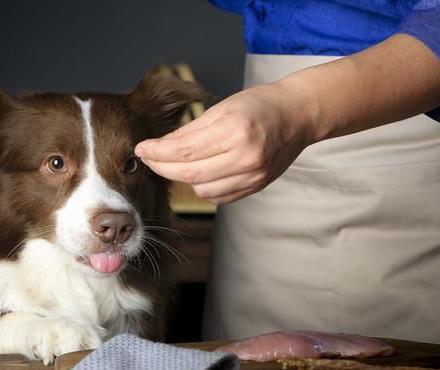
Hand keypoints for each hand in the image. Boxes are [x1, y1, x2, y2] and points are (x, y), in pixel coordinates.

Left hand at [134, 81, 314, 204]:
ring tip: (180, 163)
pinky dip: (205, 186)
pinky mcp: (257, 186)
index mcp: (235, 130)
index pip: (184, 150)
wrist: (299, 115)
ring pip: (203, 189)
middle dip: (162, 168)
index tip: (140, 150)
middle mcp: (245, 156)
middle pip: (190, 173)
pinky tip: (202, 172)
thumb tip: (159, 146)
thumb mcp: (223, 108)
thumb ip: (191, 130)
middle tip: (149, 159)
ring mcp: (253, 175)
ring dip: (185, 178)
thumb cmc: (260, 104)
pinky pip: (220, 196)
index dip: (156, 153)